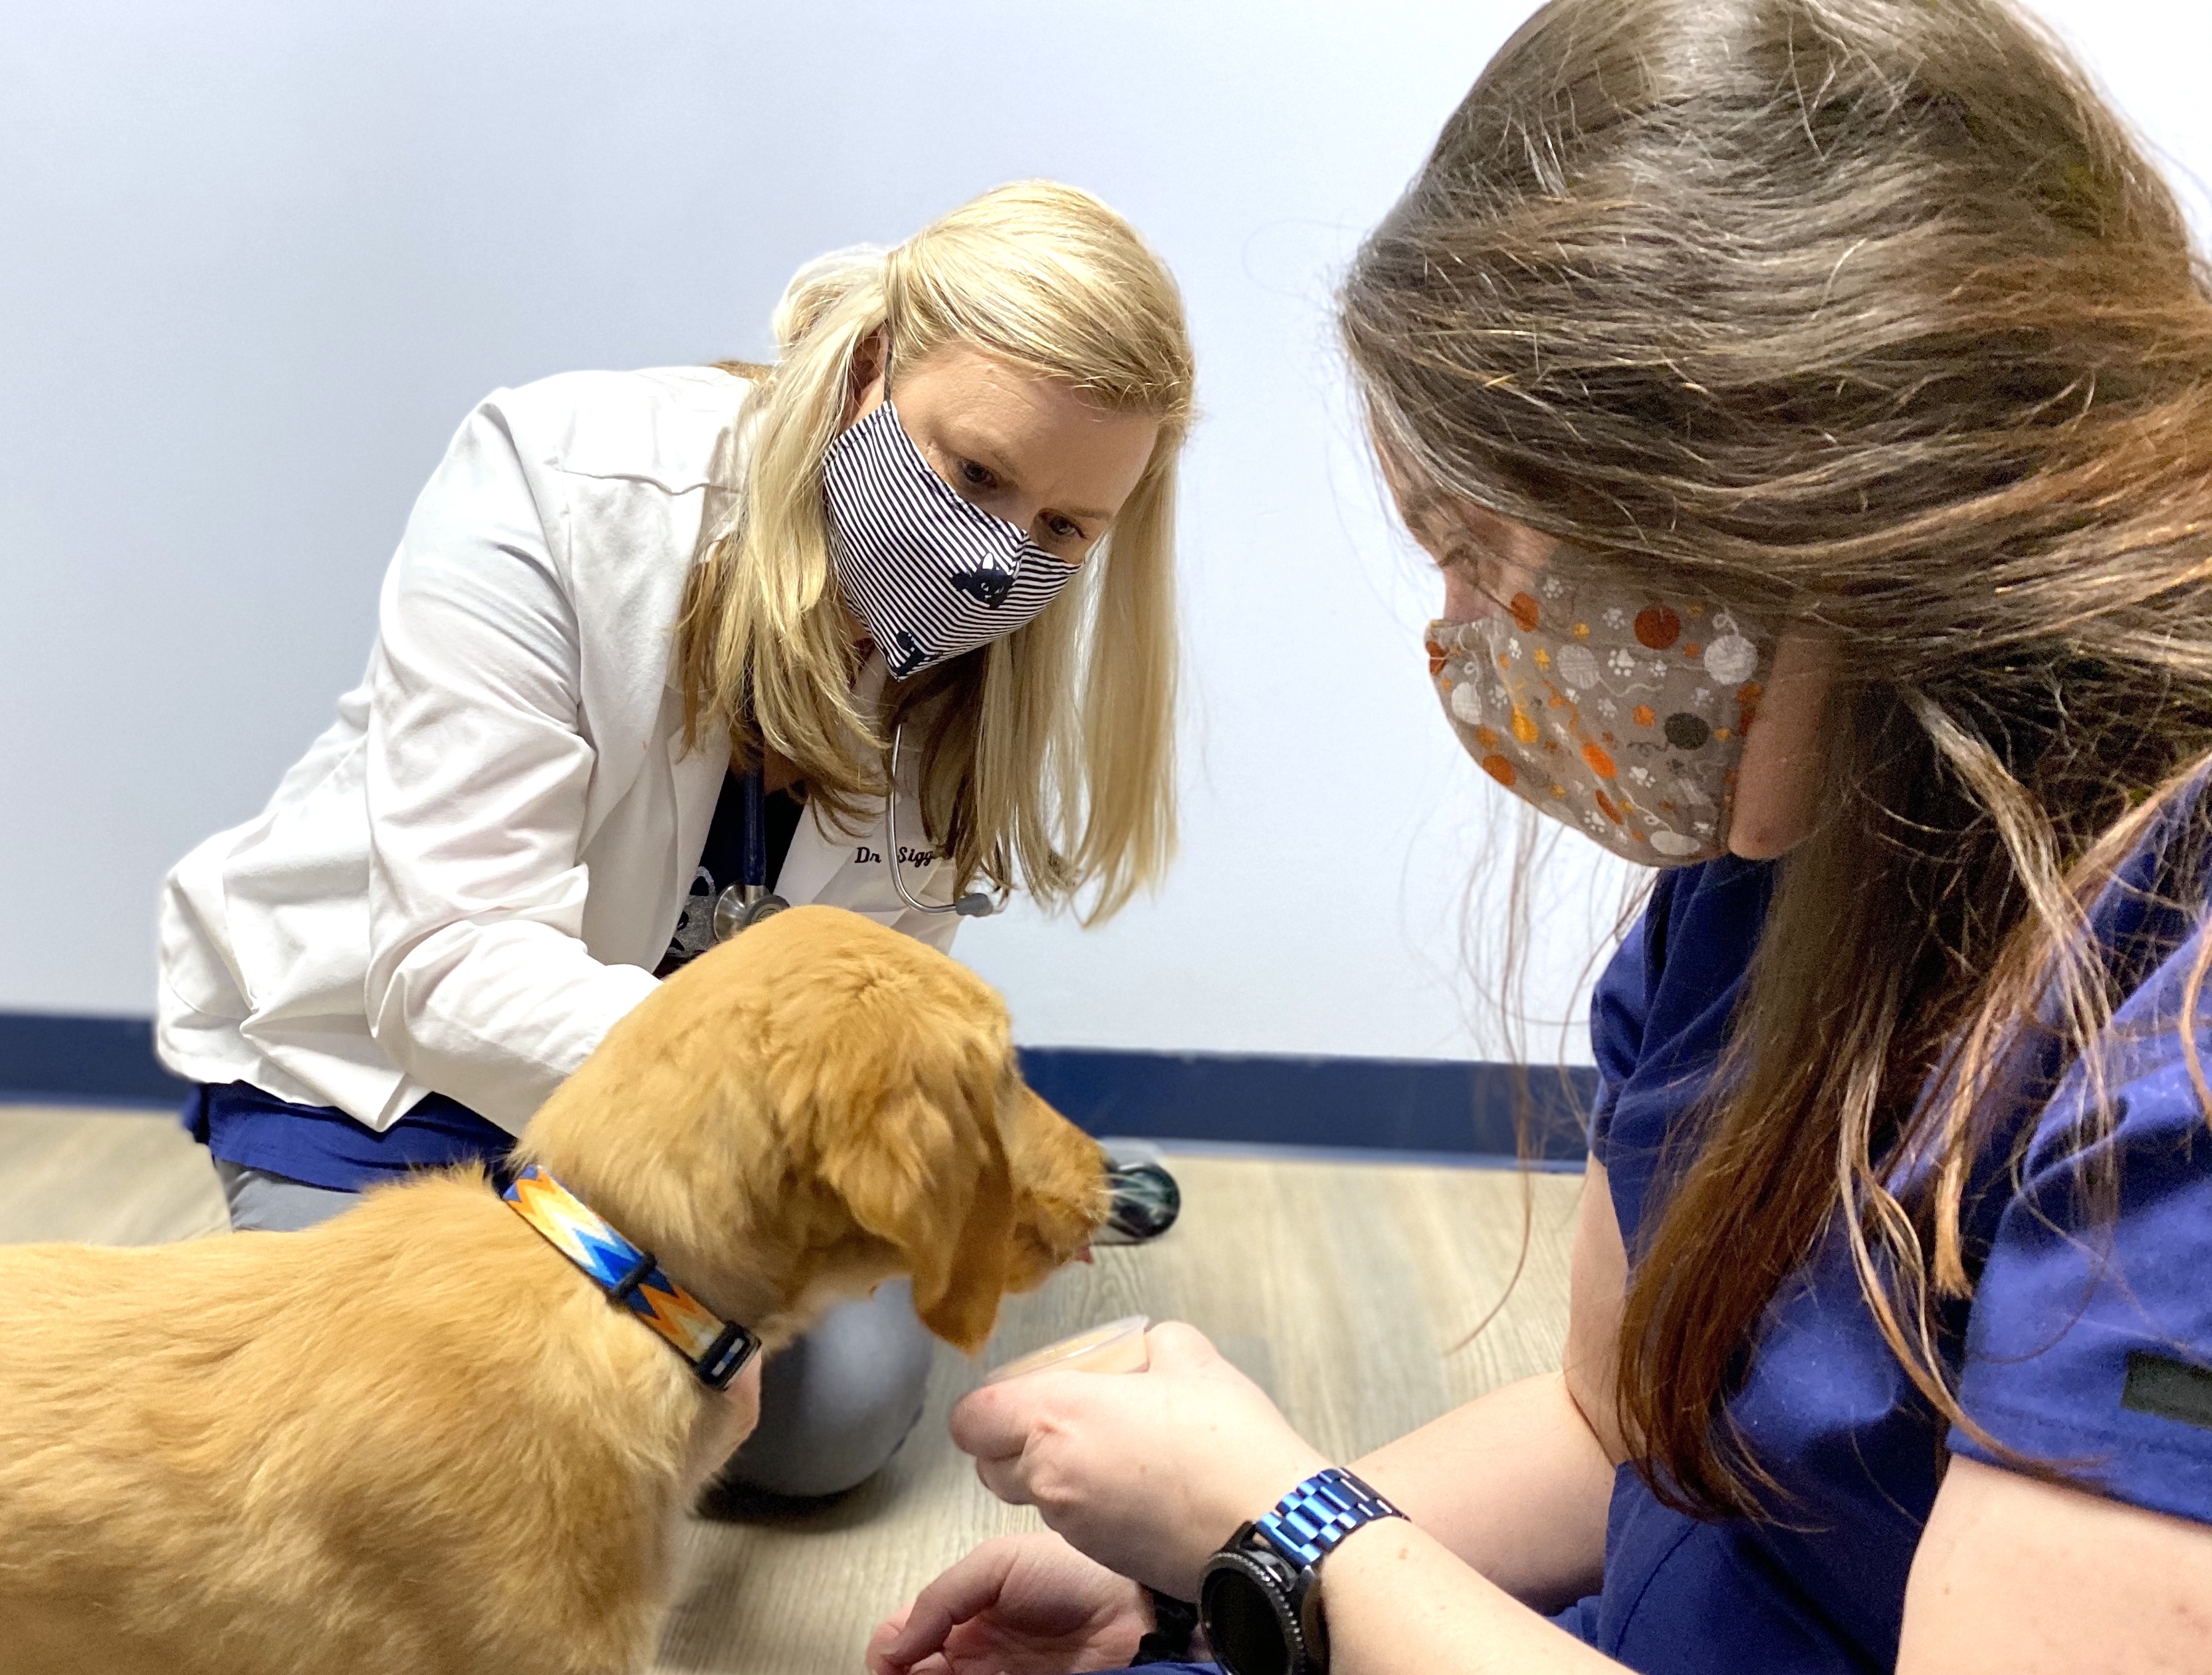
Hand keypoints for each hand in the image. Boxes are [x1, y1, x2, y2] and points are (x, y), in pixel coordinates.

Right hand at [866, 1531, 1150, 1674]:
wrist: (1135, 1612)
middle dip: (900, 1674)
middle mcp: (973, 1653)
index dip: (887, 1649)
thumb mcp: (997, 1564)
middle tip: (904, 1673)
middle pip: (914, 1672)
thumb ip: (942, 1597)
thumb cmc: (1076, 1574)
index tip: (887, 1659)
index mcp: (963, 1613)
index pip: (903, 1636)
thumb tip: (894, 1643)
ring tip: (933, 1673)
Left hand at [949, 1322, 1329, 1596]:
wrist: (1269, 1529)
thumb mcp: (1193, 1359)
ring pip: (1032, 1497)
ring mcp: (1073, 1526)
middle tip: (1064, 1419)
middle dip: (1013, 1442)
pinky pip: (1071, 1526)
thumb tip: (1147, 1350)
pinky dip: (1088, 1506)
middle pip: (989, 1466)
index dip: (985, 1406)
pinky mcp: (1102, 1558)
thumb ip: (1154, 1344)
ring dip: (1053, 1474)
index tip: (1021, 1392)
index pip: (969, 1420)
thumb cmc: (1227, 1441)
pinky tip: (1139, 1487)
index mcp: (1057, 1418)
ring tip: (1113, 1450)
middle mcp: (1051, 1477)